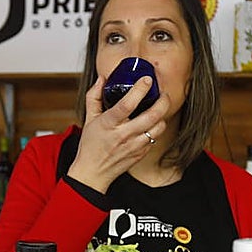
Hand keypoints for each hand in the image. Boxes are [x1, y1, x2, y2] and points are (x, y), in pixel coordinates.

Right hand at [66, 74, 170, 193]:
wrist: (93, 172)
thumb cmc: (91, 145)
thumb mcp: (88, 118)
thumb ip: (94, 96)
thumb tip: (102, 79)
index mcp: (109, 123)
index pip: (127, 104)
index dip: (140, 89)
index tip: (147, 79)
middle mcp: (124, 135)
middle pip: (152, 115)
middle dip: (163, 101)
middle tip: (163, 94)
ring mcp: (134, 146)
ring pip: (159, 127)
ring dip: (162, 115)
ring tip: (159, 108)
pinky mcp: (141, 153)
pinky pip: (156, 138)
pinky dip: (157, 128)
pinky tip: (152, 123)